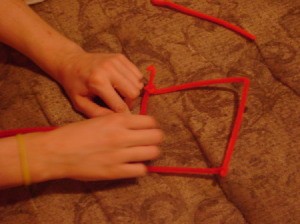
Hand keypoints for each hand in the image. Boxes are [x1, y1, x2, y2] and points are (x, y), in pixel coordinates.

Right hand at [25, 114, 162, 180]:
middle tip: (148, 141)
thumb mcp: (99, 119)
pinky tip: (133, 165)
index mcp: (117, 121)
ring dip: (150, 153)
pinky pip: (141, 170)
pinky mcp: (115, 172)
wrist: (57, 151)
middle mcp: (122, 136)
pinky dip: (140, 168)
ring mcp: (120, 155)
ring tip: (142, 153)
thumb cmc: (76, 133)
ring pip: (152, 153)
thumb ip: (120, 121)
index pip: (150, 121)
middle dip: (155, 138)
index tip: (148, 129)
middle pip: (156, 136)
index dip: (152, 125)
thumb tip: (138, 125)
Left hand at [57, 51, 143, 116]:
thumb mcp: (80, 103)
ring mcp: (116, 61)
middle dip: (129, 102)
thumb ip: (97, 113)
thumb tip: (116, 119)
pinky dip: (133, 82)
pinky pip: (138, 74)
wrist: (71, 61)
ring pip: (138, 83)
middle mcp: (108, 69)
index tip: (123, 118)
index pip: (120, 104)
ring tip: (121, 93)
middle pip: (133, 93)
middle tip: (120, 103)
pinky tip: (123, 84)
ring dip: (132, 92)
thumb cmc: (75, 85)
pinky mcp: (120, 56)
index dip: (124, 115)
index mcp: (97, 82)